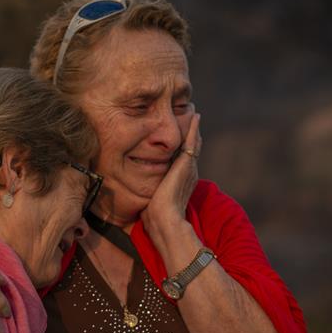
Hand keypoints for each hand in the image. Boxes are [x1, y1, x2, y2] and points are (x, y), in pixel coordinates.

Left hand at [141, 113, 201, 242]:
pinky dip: (194, 129)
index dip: (185, 145)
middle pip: (193, 147)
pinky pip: (192, 141)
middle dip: (193, 133)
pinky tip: (195, 117)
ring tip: (195, 113)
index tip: (183, 133)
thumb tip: (137, 190)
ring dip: (194, 128)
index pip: (185, 157)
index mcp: (183, 179)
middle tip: (193, 117)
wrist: (164, 219)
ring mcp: (190, 167)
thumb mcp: (153, 196)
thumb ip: (151, 188)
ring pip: (194, 142)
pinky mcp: (187, 163)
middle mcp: (190, 171)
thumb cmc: (155, 214)